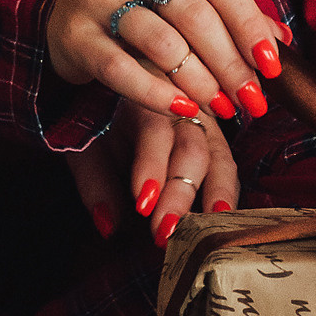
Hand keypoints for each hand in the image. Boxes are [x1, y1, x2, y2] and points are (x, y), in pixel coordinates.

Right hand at [44, 0, 287, 125]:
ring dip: (201, 83)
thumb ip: (231, 9)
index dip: (250, 26)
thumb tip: (283, 41)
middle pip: (194, 15)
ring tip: (223, 109)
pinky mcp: (75, 32)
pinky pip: (122, 70)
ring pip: (162, 44)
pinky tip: (185, 110)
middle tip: (253, 100)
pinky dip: (158, 95)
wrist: (66, 4)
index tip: (272, 66)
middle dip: (230, 64)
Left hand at [66, 99, 239, 250]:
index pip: (154, 130)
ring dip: (216, 195)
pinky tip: (225, 219)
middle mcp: (183, 108)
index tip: (143, 205)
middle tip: (166, 230)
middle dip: (181, 192)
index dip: (151, 167)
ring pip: (220, 158)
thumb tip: (109, 225)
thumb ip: (94, 183)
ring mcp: (206, 123)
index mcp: (145, 99)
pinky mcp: (218, 142)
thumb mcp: (87, 146)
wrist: (122, 86)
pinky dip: (228, 195)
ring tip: (211, 225)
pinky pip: (228, 169)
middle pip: (192, 148)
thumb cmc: (101, 123)